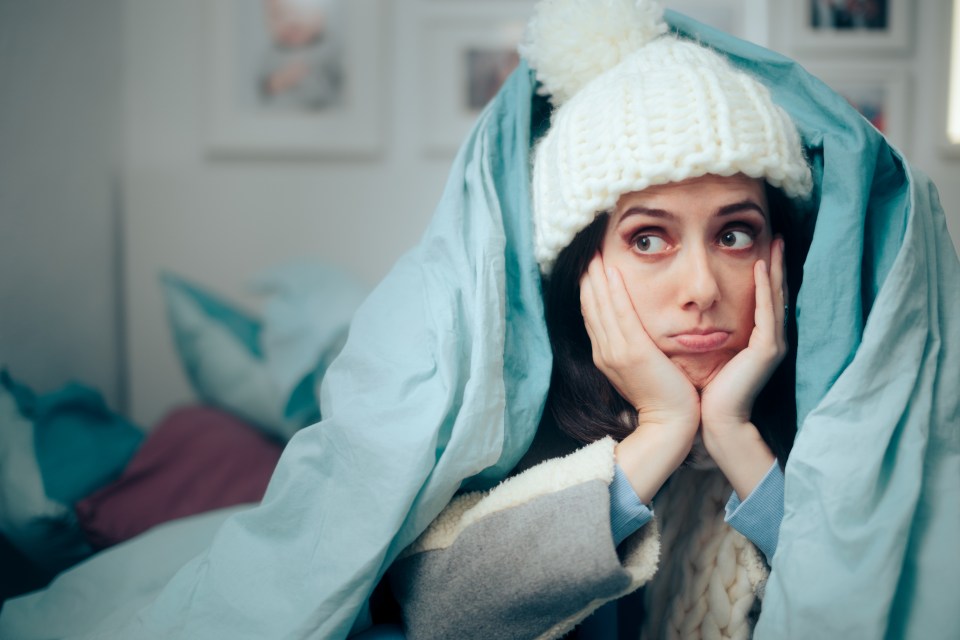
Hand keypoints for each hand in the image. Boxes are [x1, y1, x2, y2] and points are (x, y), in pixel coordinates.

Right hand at [580, 254, 699, 499]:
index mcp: (606, 355)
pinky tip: (611, 271)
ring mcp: (615, 352)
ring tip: (594, 254)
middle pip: (591, 307)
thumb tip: (634, 330)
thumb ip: (633, 348)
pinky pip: (619, 313)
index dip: (590, 291)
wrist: (671, 424)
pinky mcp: (631, 351)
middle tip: (587, 252)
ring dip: (597, 278)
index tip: (591, 268)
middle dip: (589, 279)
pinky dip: (613, 291)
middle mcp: (604, 351)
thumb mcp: (642, 369)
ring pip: (600, 306)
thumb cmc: (664, 397)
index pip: (593, 316)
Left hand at [699, 237, 785, 495]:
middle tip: (774, 233)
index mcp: (755, 336)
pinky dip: (765, 289)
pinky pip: (767, 312)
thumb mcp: (708, 350)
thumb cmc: (706, 389)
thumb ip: (709, 330)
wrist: (714, 421)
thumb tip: (690, 310)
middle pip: (773, 291)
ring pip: (775, 297)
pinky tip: (762, 267)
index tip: (760, 244)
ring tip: (775, 241)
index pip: (761, 295)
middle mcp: (768, 336)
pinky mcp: (767, 350)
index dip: (763, 271)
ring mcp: (771, 342)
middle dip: (775, 262)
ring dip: (776, 268)